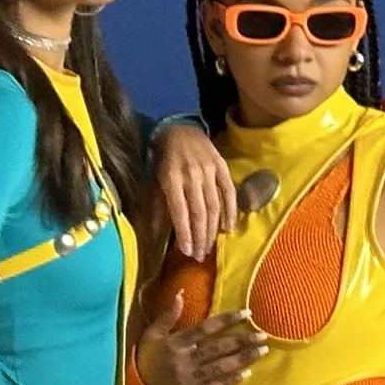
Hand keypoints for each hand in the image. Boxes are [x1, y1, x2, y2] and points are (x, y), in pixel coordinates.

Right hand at [136, 298, 266, 384]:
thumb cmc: (146, 358)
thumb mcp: (152, 334)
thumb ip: (168, 315)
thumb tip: (181, 293)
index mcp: (177, 342)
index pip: (206, 328)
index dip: (227, 320)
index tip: (247, 314)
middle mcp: (186, 359)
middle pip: (218, 348)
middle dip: (242, 341)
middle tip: (263, 335)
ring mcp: (191, 378)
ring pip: (221, 367)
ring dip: (243, 359)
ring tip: (262, 351)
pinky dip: (231, 380)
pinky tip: (247, 373)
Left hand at [150, 124, 236, 259]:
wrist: (180, 128)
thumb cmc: (164, 158)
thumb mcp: (155, 180)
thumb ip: (157, 206)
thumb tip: (154, 233)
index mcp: (171, 178)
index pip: (179, 211)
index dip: (184, 233)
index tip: (186, 252)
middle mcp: (191, 175)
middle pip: (198, 212)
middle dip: (199, 237)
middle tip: (199, 256)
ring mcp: (208, 170)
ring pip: (213, 206)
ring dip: (212, 230)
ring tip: (209, 247)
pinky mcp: (222, 166)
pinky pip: (229, 192)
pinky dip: (230, 211)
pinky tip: (228, 228)